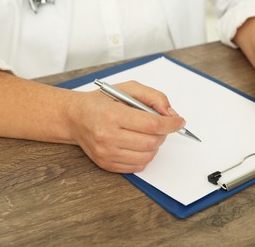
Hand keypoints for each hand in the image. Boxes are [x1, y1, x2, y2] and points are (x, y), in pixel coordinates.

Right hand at [67, 81, 184, 172]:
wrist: (75, 117)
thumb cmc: (102, 102)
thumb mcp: (128, 88)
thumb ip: (153, 97)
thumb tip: (171, 114)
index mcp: (113, 115)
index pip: (152, 124)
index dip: (171, 124)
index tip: (179, 121)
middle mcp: (107, 136)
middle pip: (152, 142)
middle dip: (163, 133)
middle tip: (160, 126)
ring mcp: (106, 153)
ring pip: (148, 156)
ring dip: (155, 145)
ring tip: (147, 134)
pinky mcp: (106, 164)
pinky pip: (138, 166)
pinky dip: (145, 155)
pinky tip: (138, 144)